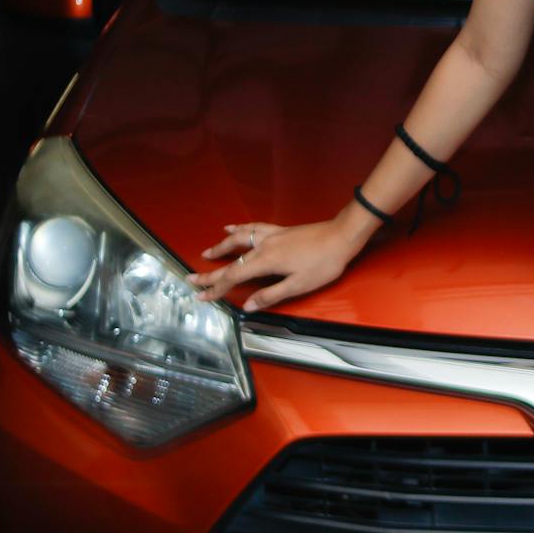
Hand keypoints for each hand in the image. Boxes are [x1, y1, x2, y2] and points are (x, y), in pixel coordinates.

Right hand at [187, 219, 364, 313]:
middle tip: (191, 278)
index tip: (201, 296)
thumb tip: (247, 305)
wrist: (342, 236)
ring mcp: (271, 235)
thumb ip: (270, 296)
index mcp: (266, 261)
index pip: (234, 277)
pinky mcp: (280, 230)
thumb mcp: (298, 285)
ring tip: (206, 253)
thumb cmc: (324, 263)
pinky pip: (253, 227)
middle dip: (210, 271)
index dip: (215, 288)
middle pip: (231, 259)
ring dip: (221, 247)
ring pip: (238, 240)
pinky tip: (231, 227)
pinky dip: (239, 228)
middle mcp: (264, 246)